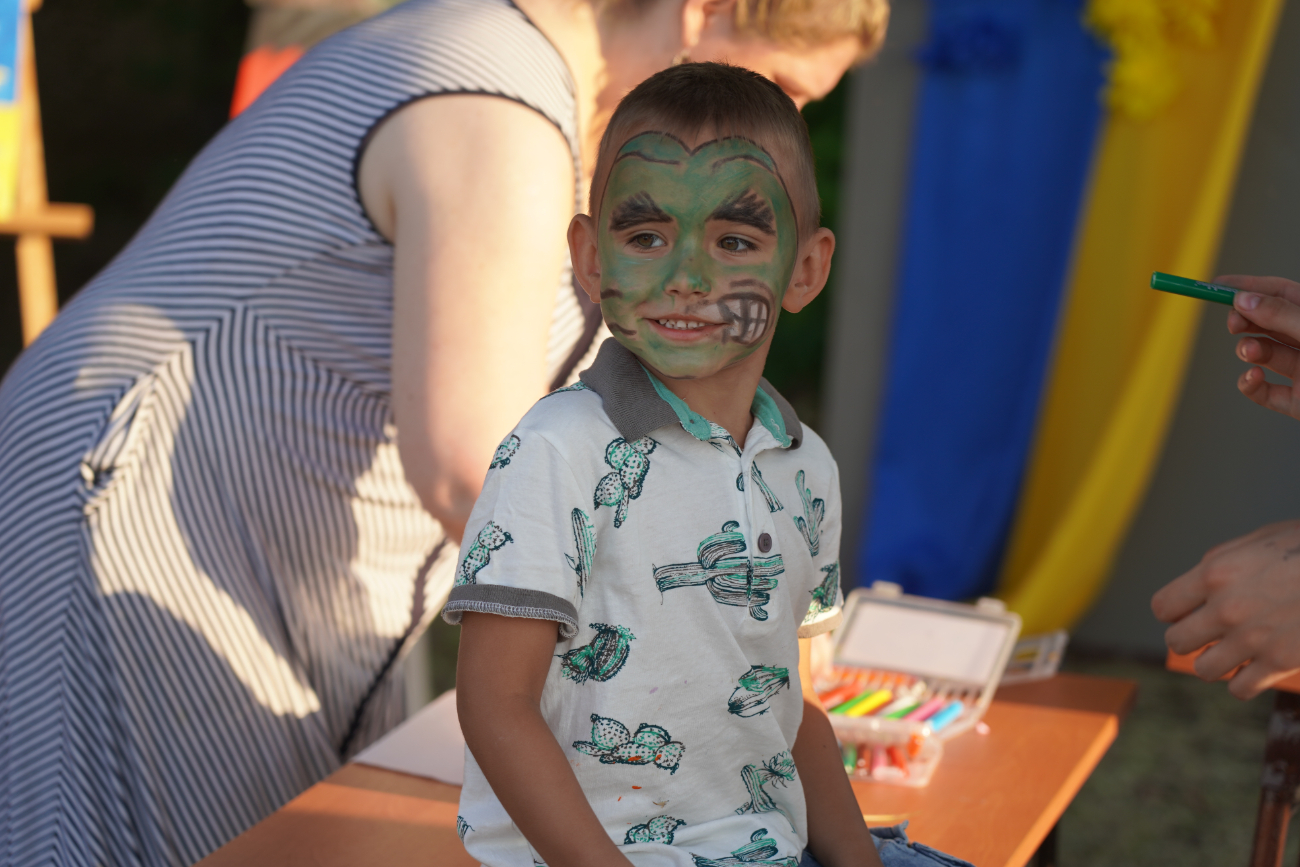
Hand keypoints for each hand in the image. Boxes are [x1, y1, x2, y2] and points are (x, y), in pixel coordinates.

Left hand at [1152, 520, 1299, 698]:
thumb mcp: (1261, 538)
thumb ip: (1224, 559)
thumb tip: (1202, 577)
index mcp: (1216, 574)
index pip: (1163, 607)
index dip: (1174, 612)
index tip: (1187, 613)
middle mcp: (1226, 609)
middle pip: (1177, 641)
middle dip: (1190, 638)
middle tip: (1208, 634)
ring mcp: (1251, 638)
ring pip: (1205, 669)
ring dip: (1215, 662)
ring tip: (1232, 653)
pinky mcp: (1279, 662)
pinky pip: (1240, 688)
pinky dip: (1244, 682)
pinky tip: (1254, 669)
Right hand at [1220, 275, 1299, 420]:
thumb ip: (1282, 315)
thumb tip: (1243, 300)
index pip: (1282, 294)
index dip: (1250, 286)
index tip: (1219, 285)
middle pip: (1268, 323)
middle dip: (1245, 320)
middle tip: (1232, 323)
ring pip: (1264, 355)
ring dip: (1249, 351)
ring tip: (1248, 353)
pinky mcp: (1298, 402)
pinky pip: (1265, 392)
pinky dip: (1250, 385)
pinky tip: (1251, 378)